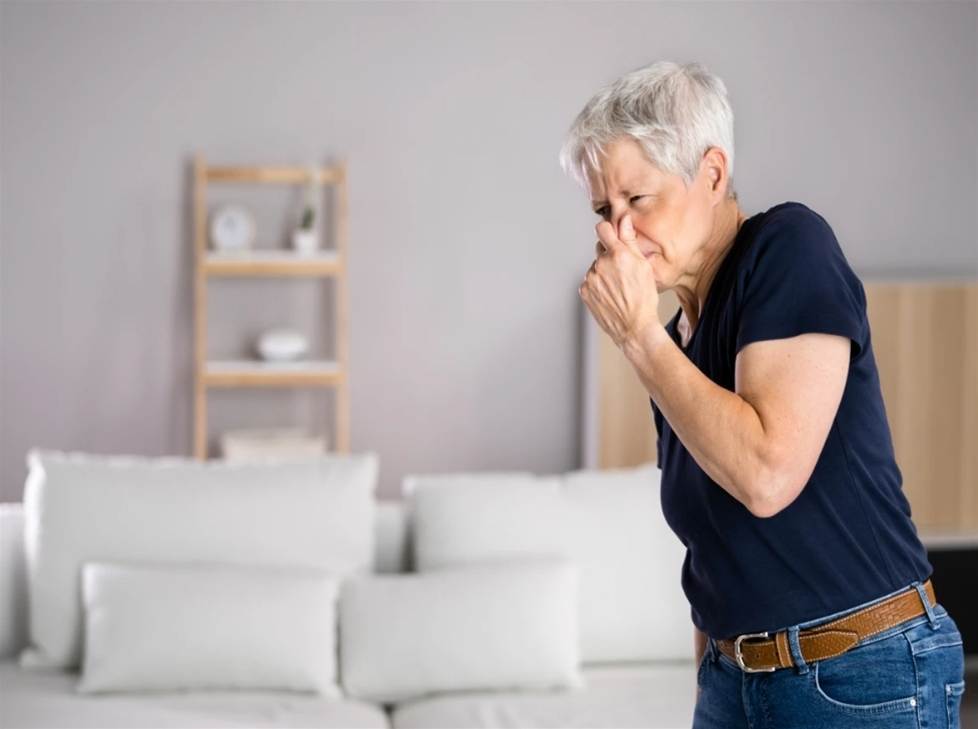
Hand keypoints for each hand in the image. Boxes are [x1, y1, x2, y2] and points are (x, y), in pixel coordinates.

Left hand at [578, 214, 662, 349]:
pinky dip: (597, 285)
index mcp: (618, 255)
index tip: (611, 235)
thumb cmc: (644, 298)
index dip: (608, 231)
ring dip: (604, 272)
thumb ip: (630, 241)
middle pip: (601, 250)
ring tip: (618, 288)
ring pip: (596, 267)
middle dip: (609, 256)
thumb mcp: (643, 266)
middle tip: (623, 272)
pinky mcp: (584, 291)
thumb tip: (624, 220)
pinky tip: (610, 294)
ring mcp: (590, 278)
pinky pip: (590, 281)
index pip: (603, 229)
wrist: (634, 327)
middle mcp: (601, 264)